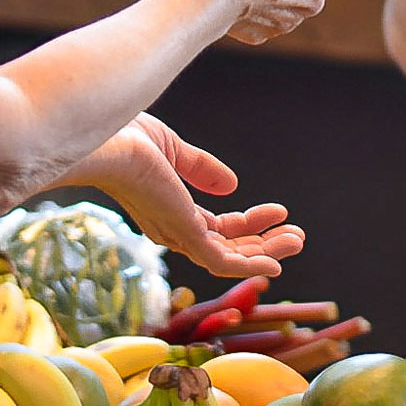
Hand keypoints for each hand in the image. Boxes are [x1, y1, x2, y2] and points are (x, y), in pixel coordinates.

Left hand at [91, 114, 304, 276]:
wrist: (107, 140)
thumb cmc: (125, 139)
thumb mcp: (171, 150)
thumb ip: (200, 169)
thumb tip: (232, 186)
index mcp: (171, 212)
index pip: (218, 229)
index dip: (249, 225)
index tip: (278, 211)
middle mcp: (174, 230)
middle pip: (229, 248)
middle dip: (264, 244)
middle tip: (297, 236)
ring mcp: (178, 235)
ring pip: (230, 258)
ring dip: (266, 253)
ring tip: (298, 240)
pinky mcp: (183, 235)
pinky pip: (220, 262)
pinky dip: (249, 266)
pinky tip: (275, 262)